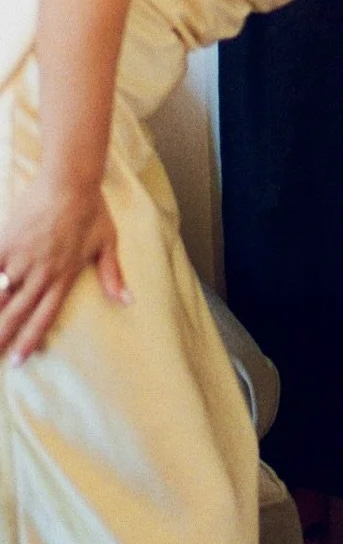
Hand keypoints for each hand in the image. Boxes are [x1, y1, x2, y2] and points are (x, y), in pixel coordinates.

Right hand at [0, 171, 130, 361]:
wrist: (70, 182)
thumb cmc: (91, 210)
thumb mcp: (108, 243)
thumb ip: (113, 275)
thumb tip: (128, 301)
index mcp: (63, 277)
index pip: (44, 316)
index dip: (29, 339)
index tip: (17, 360)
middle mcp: (40, 273)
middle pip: (17, 312)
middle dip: (1, 336)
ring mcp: (21, 258)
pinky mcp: (6, 242)